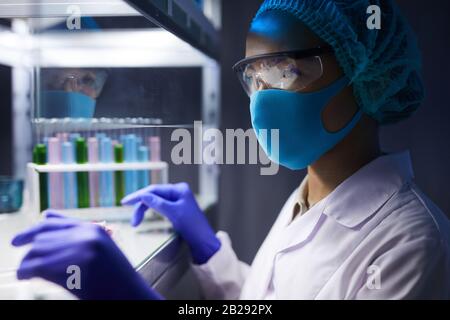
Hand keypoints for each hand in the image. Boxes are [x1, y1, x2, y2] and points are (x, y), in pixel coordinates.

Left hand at [11, 211, 161, 299]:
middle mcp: (87, 237)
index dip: (31, 231)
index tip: (17, 241)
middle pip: (42, 238)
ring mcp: (81, 252)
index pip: (52, 224)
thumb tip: (46, 215)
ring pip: (38, 251)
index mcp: (92, 229)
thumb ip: (76, 232)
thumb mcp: (101, 247)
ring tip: (24, 272)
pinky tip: (27, 276)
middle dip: (29, 252)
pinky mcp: (75, 270)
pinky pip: (40, 267)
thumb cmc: (115, 276)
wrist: (132, 294)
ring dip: (26, 263)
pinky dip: (27, 271)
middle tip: (22, 266)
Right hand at [121, 183, 220, 264]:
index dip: (138, 195)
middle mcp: (178, 192)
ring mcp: (177, 200)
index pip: (154, 189)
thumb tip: (143, 195)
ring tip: (135, 223)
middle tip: (132, 221)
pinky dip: (150, 211)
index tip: (125, 202)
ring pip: (154, 201)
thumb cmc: (192, 226)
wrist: (203, 241)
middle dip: (141, 206)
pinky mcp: (175, 209)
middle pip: (153, 195)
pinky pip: (159, 207)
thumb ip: (158, 203)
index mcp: (179, 189)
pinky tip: (144, 216)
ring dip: (144, 210)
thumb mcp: (174, 213)